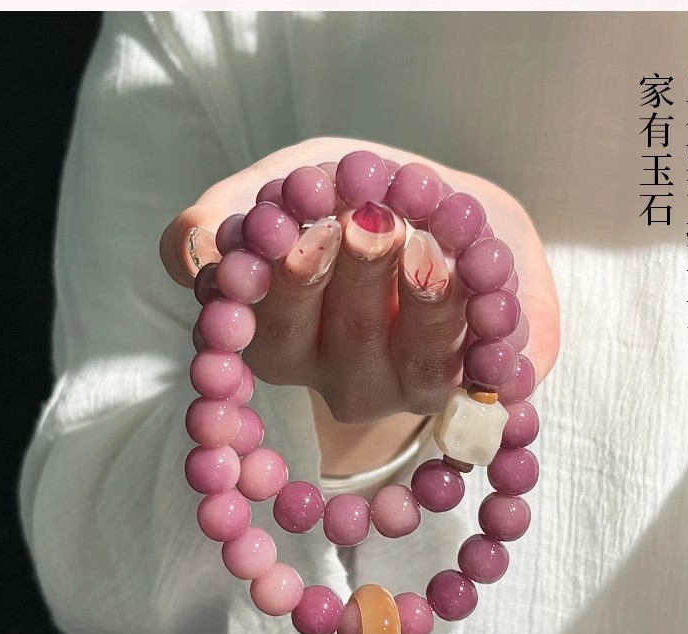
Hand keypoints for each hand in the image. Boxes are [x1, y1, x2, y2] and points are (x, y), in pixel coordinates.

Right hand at [160, 137, 559, 471]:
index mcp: (285, 345)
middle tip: (367, 214)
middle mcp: (347, 381)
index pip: (273, 334)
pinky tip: (487, 259)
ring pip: (425, 359)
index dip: (286, 281)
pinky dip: (494, 312)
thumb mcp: (282, 191)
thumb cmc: (354, 202)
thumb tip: (190, 250)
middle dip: (359, 272)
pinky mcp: (486, 383)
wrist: (452, 215)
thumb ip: (223, 219)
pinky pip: (497, 366)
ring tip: (431, 223)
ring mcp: (418, 388)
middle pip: (351, 344)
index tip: (292, 223)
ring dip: (430, 290)